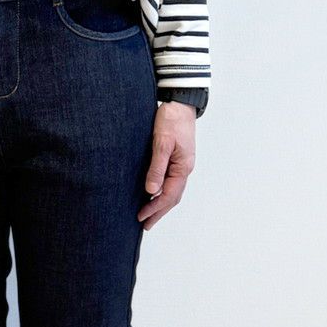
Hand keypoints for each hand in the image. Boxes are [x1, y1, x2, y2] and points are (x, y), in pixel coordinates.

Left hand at [137, 100, 196, 229]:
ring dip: (161, 204)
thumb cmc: (171, 119)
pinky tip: (153, 195)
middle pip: (172, 198)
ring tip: (148, 215)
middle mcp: (185, 169)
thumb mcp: (162, 143)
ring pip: (173, 191)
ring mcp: (182, 164)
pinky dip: (162, 192)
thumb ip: (157, 167)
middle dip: (159, 212)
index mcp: (183, 167)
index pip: (169, 195)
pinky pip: (171, 182)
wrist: (180, 102)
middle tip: (145, 225)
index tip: (141, 217)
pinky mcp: (178, 159)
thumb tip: (151, 190)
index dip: (155, 208)